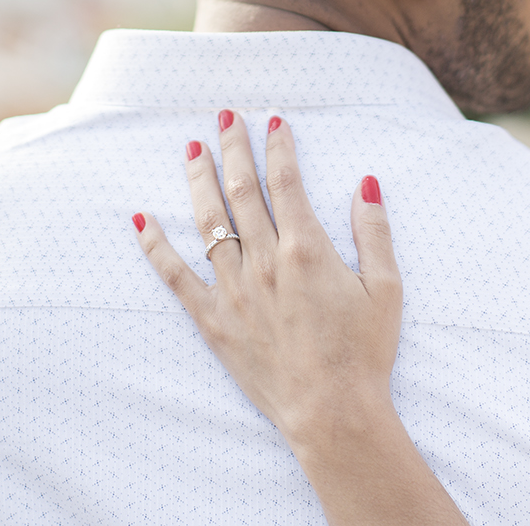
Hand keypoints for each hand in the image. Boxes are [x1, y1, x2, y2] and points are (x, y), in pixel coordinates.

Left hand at [132, 112, 402, 449]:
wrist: (332, 413)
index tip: (273, 121)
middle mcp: (265, 261)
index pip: (286, 181)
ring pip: (209, 221)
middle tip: (225, 116)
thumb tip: (365, 183)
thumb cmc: (364, 353)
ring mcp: (234, 289)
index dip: (278, 146)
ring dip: (199, 180)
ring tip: (192, 149)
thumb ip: (374, 231)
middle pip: (242, 190)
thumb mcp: (386, 288)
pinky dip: (155, 245)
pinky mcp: (213, 320)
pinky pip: (175, 276)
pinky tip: (142, 219)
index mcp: (307, 249)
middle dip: (234, 147)